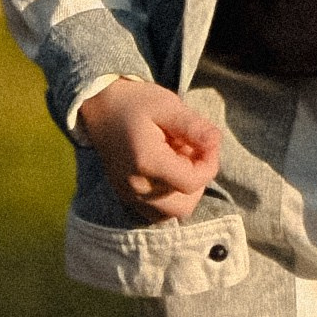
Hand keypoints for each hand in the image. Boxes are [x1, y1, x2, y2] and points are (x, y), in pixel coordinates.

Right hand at [77, 80, 223, 221]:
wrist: (101, 107)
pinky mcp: (126, 196)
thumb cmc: (136, 103)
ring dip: (183, 191)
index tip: (208, 143)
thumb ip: (193, 127)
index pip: (191, 183)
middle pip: (182, 208)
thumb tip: (215, 143)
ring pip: (169, 213)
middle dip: (198, 181)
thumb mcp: (168, 105)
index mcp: (146, 161)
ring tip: (178, 160)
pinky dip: (168, 196)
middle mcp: (134, 186)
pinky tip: (167, 169)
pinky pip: (155, 211)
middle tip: (193, 152)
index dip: (210, 164)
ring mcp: (127, 194)